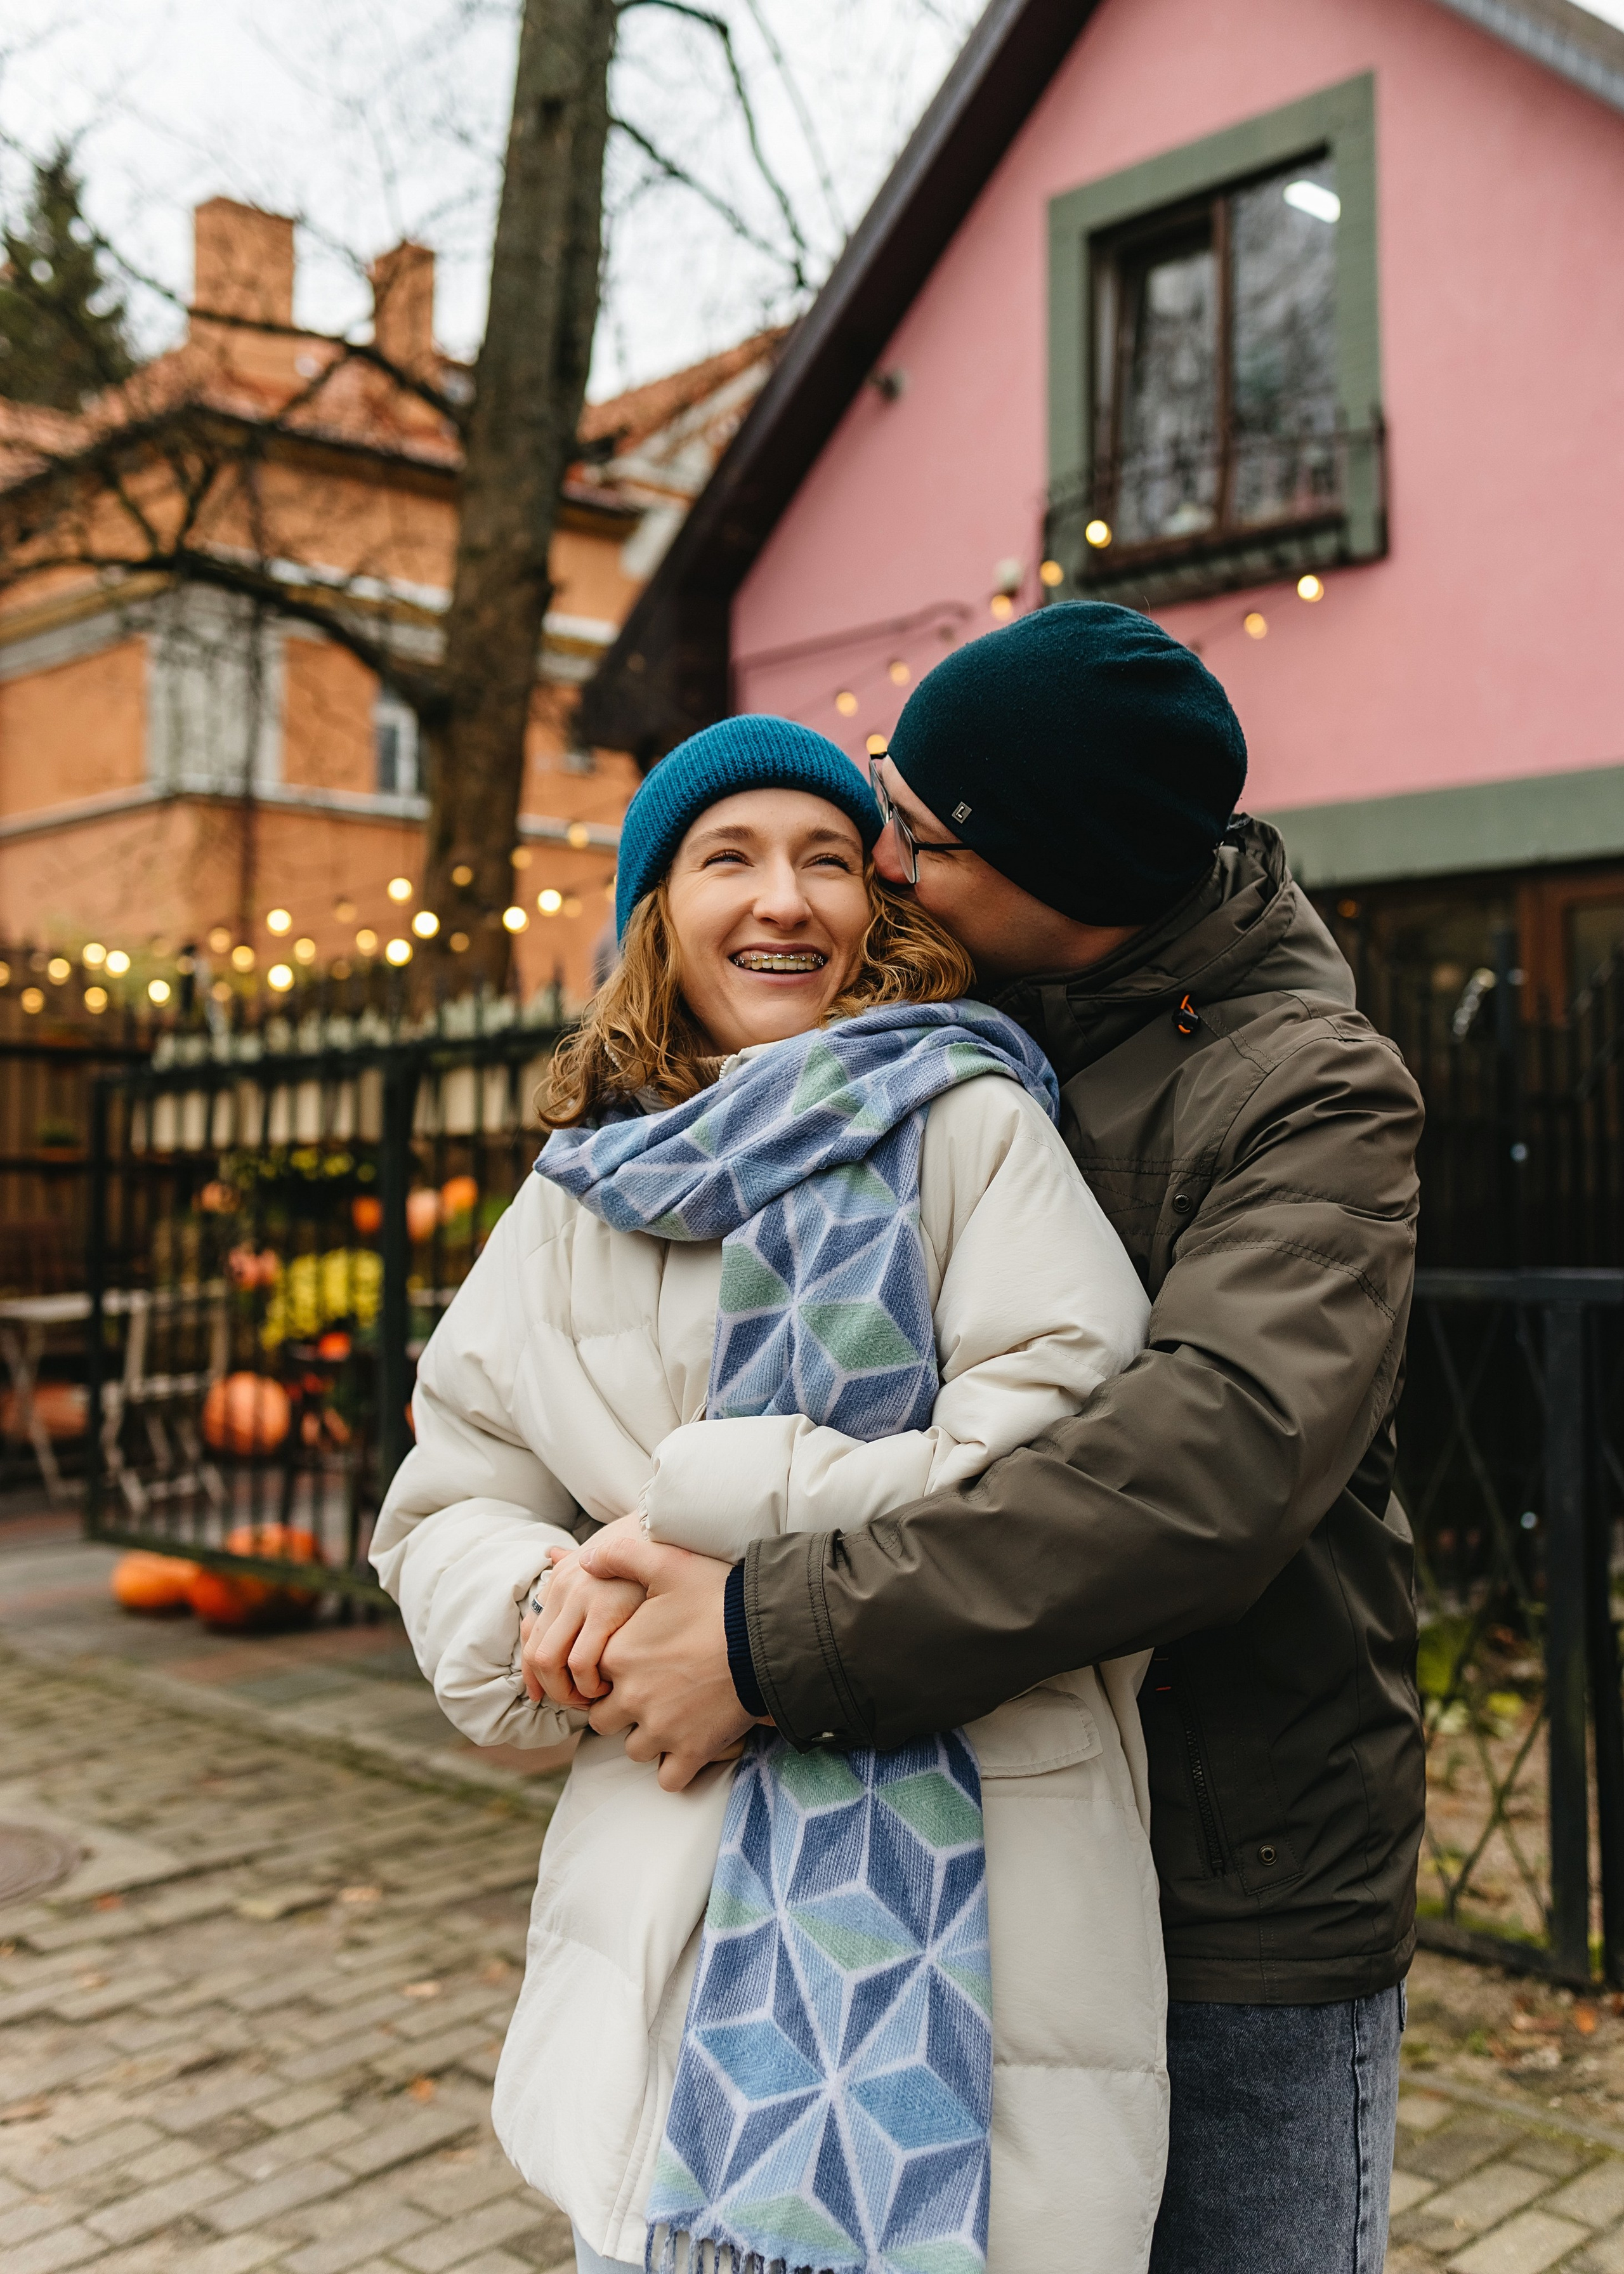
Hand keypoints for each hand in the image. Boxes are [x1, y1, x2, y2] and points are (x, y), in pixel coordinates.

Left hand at [524, 1522, 645, 1707]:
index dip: (534, 1675)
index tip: (545, 1696)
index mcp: (562, 1580)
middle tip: (579, 1702)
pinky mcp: (606, 1609)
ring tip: (597, 1697)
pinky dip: (590, 1684)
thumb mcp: (609, 1555)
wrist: (683, 1534)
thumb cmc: (650, 1552)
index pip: (530, 1638)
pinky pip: (581, 1663)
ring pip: (551, 1663)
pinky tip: (612, 1687)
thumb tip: (550, 1554)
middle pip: (537, 1655)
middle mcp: (564, 1586)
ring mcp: (582, 1596)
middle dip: (553, 1689)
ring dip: (570, 1690)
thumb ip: (578, 1563)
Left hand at [579, 1531, 757, 1791]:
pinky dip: (676, 1768)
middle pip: (605, 1719)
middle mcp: (631, 1698)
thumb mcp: (668, 1563)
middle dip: (624, 1709)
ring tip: (674, 1715)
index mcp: (617, 1656)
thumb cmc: (719, 1598)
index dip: (611, 1671)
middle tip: (654, 1691)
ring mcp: (661, 1730)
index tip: (636, 1661)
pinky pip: (669, 1779)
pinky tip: (690, 1745)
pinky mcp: (693, 1752)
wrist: (768, 1636)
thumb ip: (620, 1555)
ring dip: (649, 1738)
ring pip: (635, 1749)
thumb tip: (584, 1558)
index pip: (591, 1676)